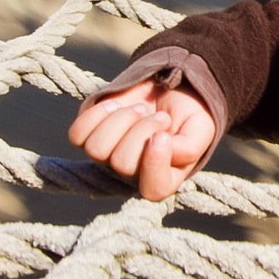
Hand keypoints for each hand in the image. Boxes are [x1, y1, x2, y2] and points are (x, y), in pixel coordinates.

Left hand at [68, 79, 216, 200]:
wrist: (169, 89)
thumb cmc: (187, 114)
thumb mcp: (201, 129)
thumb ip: (191, 147)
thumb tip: (164, 148)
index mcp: (163, 179)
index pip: (152, 190)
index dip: (154, 163)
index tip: (164, 135)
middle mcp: (132, 174)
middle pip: (122, 164)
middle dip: (143, 129)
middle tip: (160, 116)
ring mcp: (107, 158)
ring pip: (97, 149)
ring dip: (121, 120)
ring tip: (139, 109)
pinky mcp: (89, 137)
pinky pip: (77, 135)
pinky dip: (97, 114)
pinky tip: (116, 104)